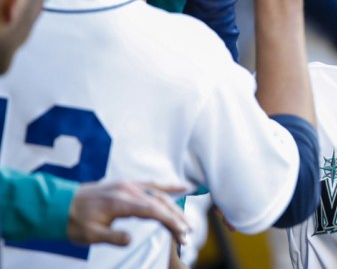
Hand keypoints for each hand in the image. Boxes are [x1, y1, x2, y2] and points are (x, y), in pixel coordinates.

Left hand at [67, 181, 190, 246]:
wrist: (60, 204)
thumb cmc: (75, 221)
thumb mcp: (90, 235)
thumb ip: (112, 237)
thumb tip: (131, 238)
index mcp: (120, 201)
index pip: (152, 210)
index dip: (170, 220)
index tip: (182, 232)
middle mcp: (128, 189)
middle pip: (160, 202)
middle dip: (177, 217)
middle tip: (188, 233)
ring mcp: (129, 185)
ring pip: (159, 194)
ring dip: (176, 207)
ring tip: (188, 222)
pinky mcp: (128, 185)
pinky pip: (152, 184)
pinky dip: (169, 186)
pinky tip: (183, 188)